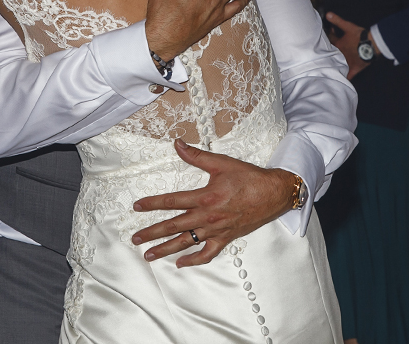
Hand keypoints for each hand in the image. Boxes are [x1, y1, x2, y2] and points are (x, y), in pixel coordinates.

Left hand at [131, 139, 296, 266]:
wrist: (273, 193)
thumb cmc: (248, 178)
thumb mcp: (222, 163)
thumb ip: (197, 156)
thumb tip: (177, 144)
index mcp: (205, 197)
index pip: (172, 201)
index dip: (152, 203)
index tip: (137, 207)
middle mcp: (208, 217)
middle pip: (174, 226)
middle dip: (152, 233)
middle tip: (135, 239)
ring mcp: (216, 230)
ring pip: (186, 243)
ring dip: (166, 250)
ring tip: (149, 255)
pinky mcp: (225, 238)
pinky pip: (207, 253)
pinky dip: (194, 260)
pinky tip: (181, 263)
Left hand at [324, 12, 369, 79]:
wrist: (371, 45)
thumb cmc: (360, 36)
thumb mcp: (348, 26)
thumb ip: (337, 20)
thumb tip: (327, 14)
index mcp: (339, 45)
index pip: (331, 40)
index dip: (330, 35)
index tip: (331, 32)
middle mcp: (341, 55)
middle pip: (333, 54)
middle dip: (330, 51)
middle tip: (328, 50)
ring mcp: (347, 62)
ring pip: (339, 64)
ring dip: (336, 64)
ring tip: (331, 65)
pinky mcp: (355, 67)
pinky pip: (349, 75)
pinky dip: (346, 77)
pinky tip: (343, 81)